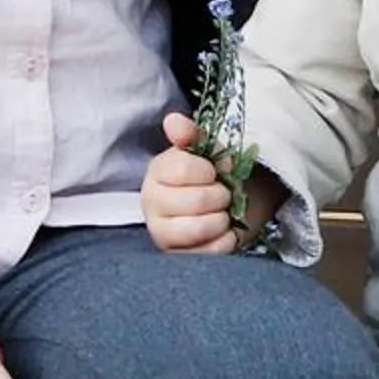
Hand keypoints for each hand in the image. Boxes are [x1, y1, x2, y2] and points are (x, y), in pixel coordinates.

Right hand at [141, 113, 287, 252]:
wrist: (226, 207)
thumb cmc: (212, 177)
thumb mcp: (206, 151)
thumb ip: (191, 135)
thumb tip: (173, 120)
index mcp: (157, 172)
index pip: (183, 169)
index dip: (209, 170)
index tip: (216, 172)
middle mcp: (151, 203)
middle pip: (195, 200)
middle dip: (221, 196)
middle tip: (224, 194)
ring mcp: (161, 232)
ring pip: (198, 228)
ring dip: (222, 219)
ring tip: (223, 213)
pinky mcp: (176, 257)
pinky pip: (208, 252)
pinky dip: (225, 241)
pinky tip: (224, 232)